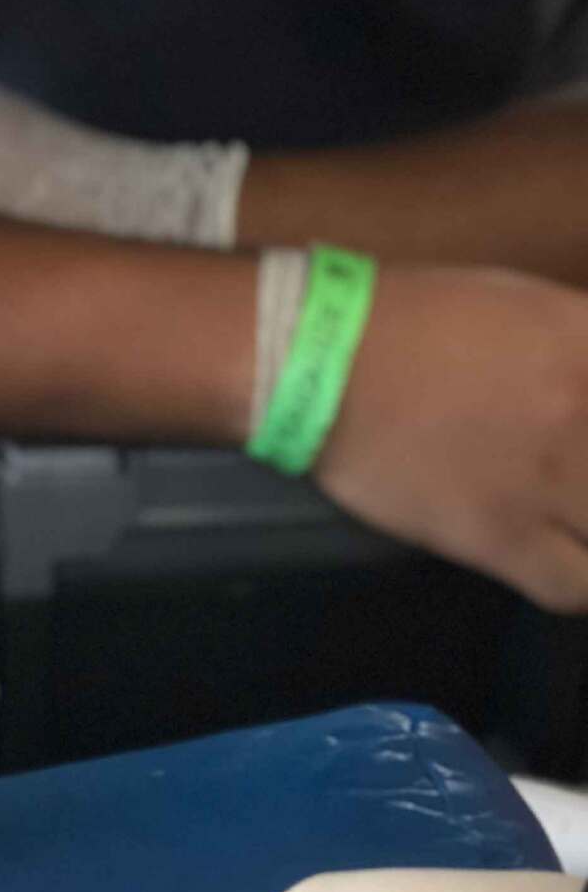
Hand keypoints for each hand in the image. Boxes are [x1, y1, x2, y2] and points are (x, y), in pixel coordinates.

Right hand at [317, 265, 587, 613]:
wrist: (328, 360)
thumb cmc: (420, 319)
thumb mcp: (532, 305)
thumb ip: (584, 346)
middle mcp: (584, 408)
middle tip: (581, 485)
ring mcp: (549, 478)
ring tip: (575, 527)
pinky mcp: (499, 535)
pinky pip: (573, 585)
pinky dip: (583, 585)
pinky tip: (574, 570)